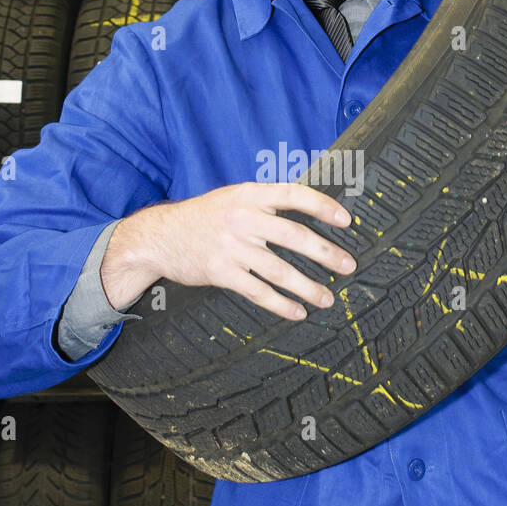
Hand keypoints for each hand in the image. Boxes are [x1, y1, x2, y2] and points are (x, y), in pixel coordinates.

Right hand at [100, 181, 356, 318]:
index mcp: (248, 194)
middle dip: (326, 253)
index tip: (346, 220)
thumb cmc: (203, 218)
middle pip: (294, 236)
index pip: (293, 195)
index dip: (322, 206)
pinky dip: (281, 304)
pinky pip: (258, 291)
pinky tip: (297, 311)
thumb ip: (264, 204)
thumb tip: (307, 213)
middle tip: (348, 265)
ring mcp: (231, 246)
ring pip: (279, 270)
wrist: (158, 236)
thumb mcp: (232, 198)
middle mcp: (242, 218)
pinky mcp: (221, 272)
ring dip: (308, 287)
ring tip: (327, 297)